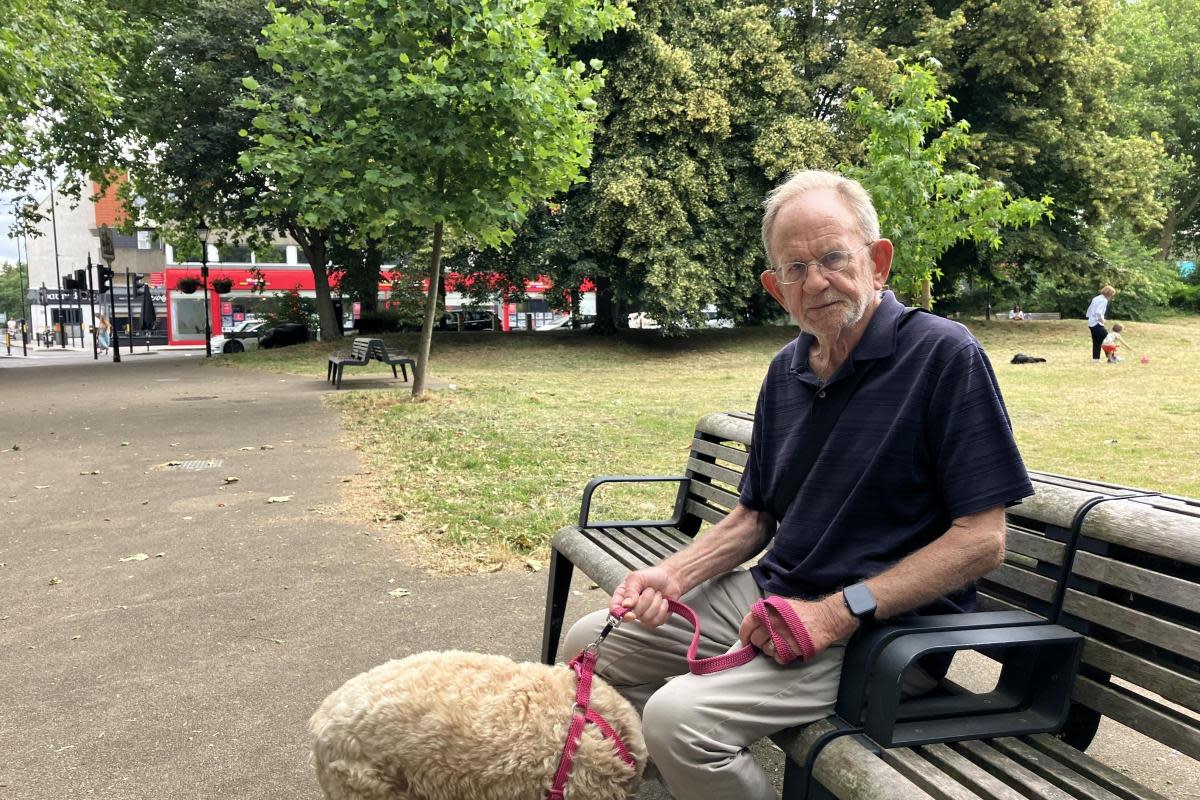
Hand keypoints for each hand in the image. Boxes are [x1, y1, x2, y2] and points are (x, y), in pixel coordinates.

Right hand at [611, 566, 683, 627]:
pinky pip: (657, 621)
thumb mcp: (637, 577)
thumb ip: (630, 590)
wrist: (670, 578)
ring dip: (655, 603)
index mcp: (622, 596)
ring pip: (646, 618)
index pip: (614, 609)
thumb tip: (626, 605)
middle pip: (633, 614)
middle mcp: (631, 607)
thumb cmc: (652, 576)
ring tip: (656, 594)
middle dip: (645, 600)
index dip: (619, 614)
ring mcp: (642, 615)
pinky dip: (663, 609)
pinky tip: (662, 601)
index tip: (629, 613)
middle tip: (649, 590)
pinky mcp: (654, 619)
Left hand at [737, 596, 853, 664]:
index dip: (744, 634)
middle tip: (767, 642)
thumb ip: (765, 611)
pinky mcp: (793, 648)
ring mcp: (783, 636)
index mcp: (769, 610)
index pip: (747, 623)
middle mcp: (774, 622)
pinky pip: (779, 658)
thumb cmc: (803, 612)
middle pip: (756, 640)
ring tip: (781, 645)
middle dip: (759, 643)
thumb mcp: (782, 604)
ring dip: (771, 650)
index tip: (745, 641)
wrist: (826, 618)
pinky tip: (788, 649)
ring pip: (766, 650)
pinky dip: (782, 657)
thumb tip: (751, 623)